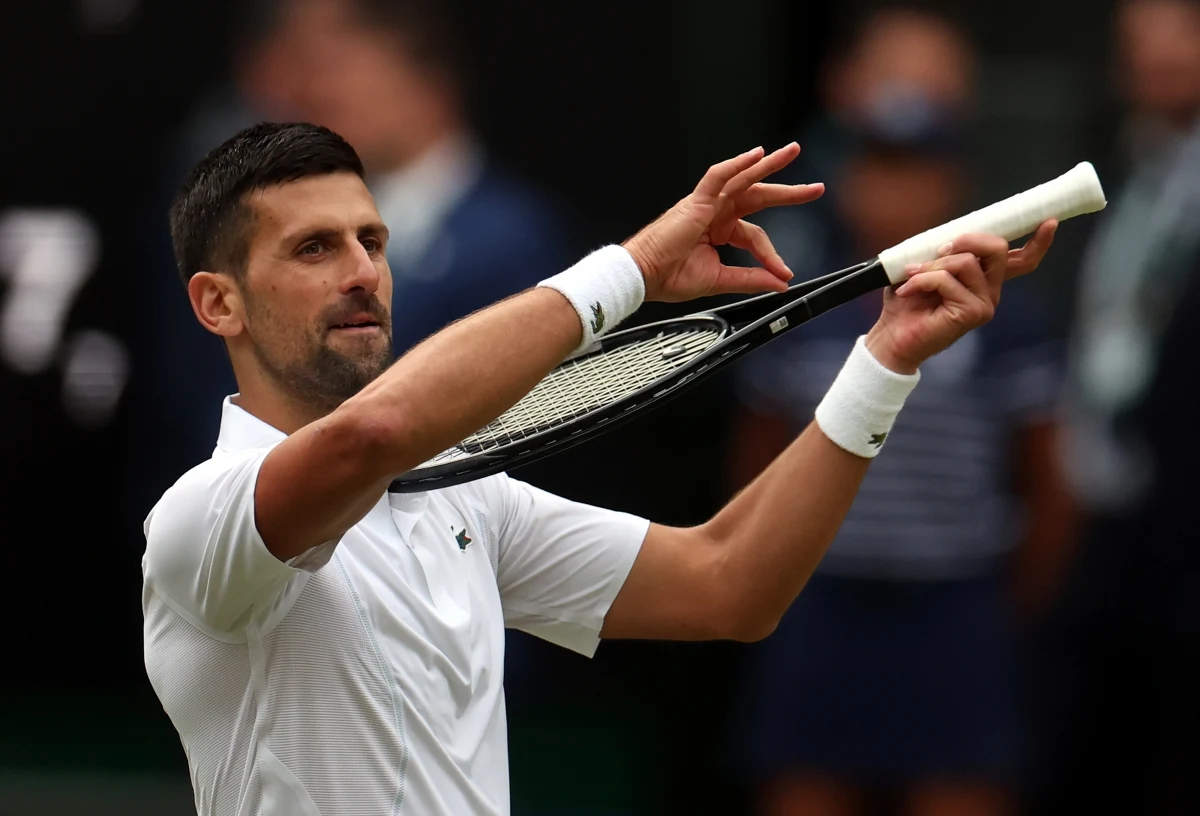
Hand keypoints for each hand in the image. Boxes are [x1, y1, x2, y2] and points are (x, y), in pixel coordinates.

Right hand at [622, 144, 823, 302]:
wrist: (645, 276)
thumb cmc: (671, 276)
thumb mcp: (720, 279)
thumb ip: (750, 279)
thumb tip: (778, 282)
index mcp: (720, 231)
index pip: (755, 236)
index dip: (771, 255)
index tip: (783, 273)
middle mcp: (716, 213)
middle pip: (758, 196)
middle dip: (788, 192)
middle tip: (816, 189)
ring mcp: (707, 204)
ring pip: (743, 178)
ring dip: (769, 165)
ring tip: (792, 152)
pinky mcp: (697, 201)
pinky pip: (719, 175)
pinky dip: (738, 164)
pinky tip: (757, 154)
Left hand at [864, 221, 1057, 373]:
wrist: (891, 337)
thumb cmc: (906, 304)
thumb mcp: (923, 267)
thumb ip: (943, 251)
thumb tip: (949, 236)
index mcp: (983, 279)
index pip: (1020, 260)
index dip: (1038, 241)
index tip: (1049, 222)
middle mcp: (990, 291)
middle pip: (997, 249)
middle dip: (966, 240)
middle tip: (938, 250)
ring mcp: (984, 304)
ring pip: (967, 262)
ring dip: (933, 264)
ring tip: (912, 276)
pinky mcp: (972, 313)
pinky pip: (947, 280)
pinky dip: (922, 279)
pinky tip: (907, 291)